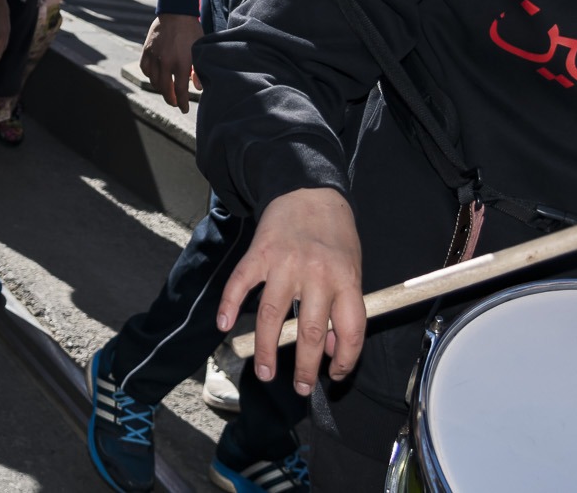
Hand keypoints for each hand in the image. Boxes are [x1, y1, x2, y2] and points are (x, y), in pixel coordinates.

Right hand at [139, 12, 203, 110]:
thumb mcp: (200, 50)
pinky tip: (156, 77)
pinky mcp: (146, 50)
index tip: (184, 109)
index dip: (182, 102)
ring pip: (154, 81)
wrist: (176, 12)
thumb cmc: (191, 31)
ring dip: (160, 89)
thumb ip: (198, 70)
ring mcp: (154, 56)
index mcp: (181, 63)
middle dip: (171, 99)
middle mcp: (166, 62)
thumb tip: (198, 88)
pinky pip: (145, 69)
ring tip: (167, 91)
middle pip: (165, 89)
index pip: (180, 91)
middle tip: (175, 103)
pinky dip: (150, 76)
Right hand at [218, 187, 365, 396]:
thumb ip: (345, 307)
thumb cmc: (335, 234)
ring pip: (271, 315)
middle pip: (310, 332)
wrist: (309, 189)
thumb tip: (333, 350)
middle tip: (300, 387)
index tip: (334, 376)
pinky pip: (240, 283)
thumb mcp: (352, 269)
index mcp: (345, 279)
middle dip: (304, 367)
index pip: (350, 330)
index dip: (345, 360)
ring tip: (264, 372)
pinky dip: (229, 305)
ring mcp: (284, 263)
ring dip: (265, 349)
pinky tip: (224, 326)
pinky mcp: (259, 253)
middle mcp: (316, 274)